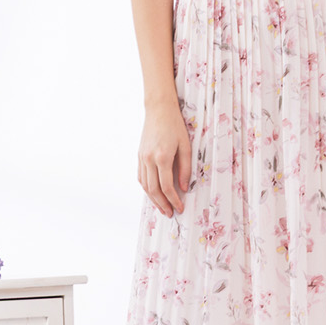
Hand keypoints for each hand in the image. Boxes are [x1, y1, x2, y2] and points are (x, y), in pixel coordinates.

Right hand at [138, 100, 191, 216]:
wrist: (159, 110)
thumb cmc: (175, 126)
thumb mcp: (186, 146)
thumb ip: (185, 168)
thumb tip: (184, 188)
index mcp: (163, 157)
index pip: (167, 186)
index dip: (174, 200)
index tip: (180, 207)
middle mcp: (149, 160)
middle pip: (154, 190)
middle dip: (162, 204)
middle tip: (170, 213)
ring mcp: (142, 158)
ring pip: (145, 186)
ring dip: (153, 199)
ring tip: (162, 208)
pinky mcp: (139, 156)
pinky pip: (141, 177)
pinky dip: (146, 188)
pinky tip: (153, 194)